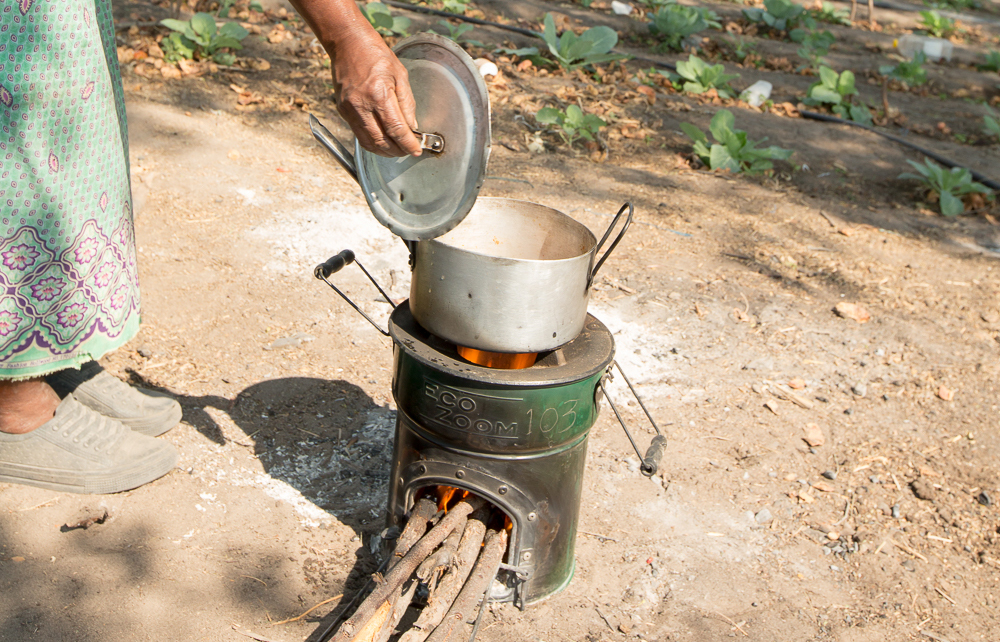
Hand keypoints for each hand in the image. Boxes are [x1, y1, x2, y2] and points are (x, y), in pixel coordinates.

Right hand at [332, 30, 421, 157]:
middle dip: (397, 150)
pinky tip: (382, 141)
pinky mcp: (342, 111)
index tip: (416, 150)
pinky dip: (372, 142)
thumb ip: (407, 103)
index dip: (408, 144)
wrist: (348, 43)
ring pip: (368, 142)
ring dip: (384, 151)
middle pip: (381, 141)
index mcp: (379, 94)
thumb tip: (412, 126)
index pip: (396, 129)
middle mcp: (361, 105)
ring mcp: (349, 110)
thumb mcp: (400, 75)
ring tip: (396, 150)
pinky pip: (358, 134)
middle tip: (408, 151)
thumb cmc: (375, 55)